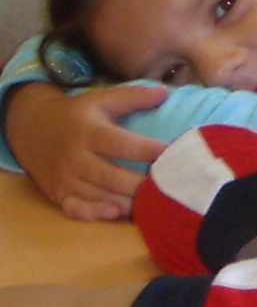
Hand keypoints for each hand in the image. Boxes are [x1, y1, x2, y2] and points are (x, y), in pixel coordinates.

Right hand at [7, 82, 168, 218]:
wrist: (32, 129)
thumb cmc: (77, 115)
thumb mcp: (101, 99)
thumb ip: (133, 97)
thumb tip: (165, 92)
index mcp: (88, 132)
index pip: (121, 144)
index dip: (148, 150)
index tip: (174, 155)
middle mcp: (75, 157)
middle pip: (111, 177)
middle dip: (141, 185)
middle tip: (170, 188)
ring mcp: (65, 178)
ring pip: (99, 196)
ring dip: (127, 202)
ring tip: (156, 203)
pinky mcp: (58, 194)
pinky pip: (76, 209)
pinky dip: (95, 214)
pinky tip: (117, 213)